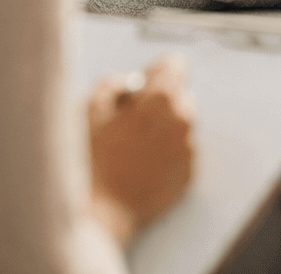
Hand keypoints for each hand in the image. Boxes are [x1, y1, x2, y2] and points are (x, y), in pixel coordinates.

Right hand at [87, 54, 195, 245]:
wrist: (99, 215)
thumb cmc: (91, 160)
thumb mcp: (90, 107)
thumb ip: (114, 83)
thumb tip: (130, 83)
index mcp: (162, 98)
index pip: (175, 64)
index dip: (154, 73)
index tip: (141, 87)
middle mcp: (183, 120)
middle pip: (179, 95)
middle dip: (158, 103)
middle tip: (129, 122)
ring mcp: (188, 149)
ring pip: (180, 125)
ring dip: (163, 129)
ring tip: (131, 148)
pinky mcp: (189, 174)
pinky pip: (180, 152)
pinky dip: (165, 154)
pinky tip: (139, 166)